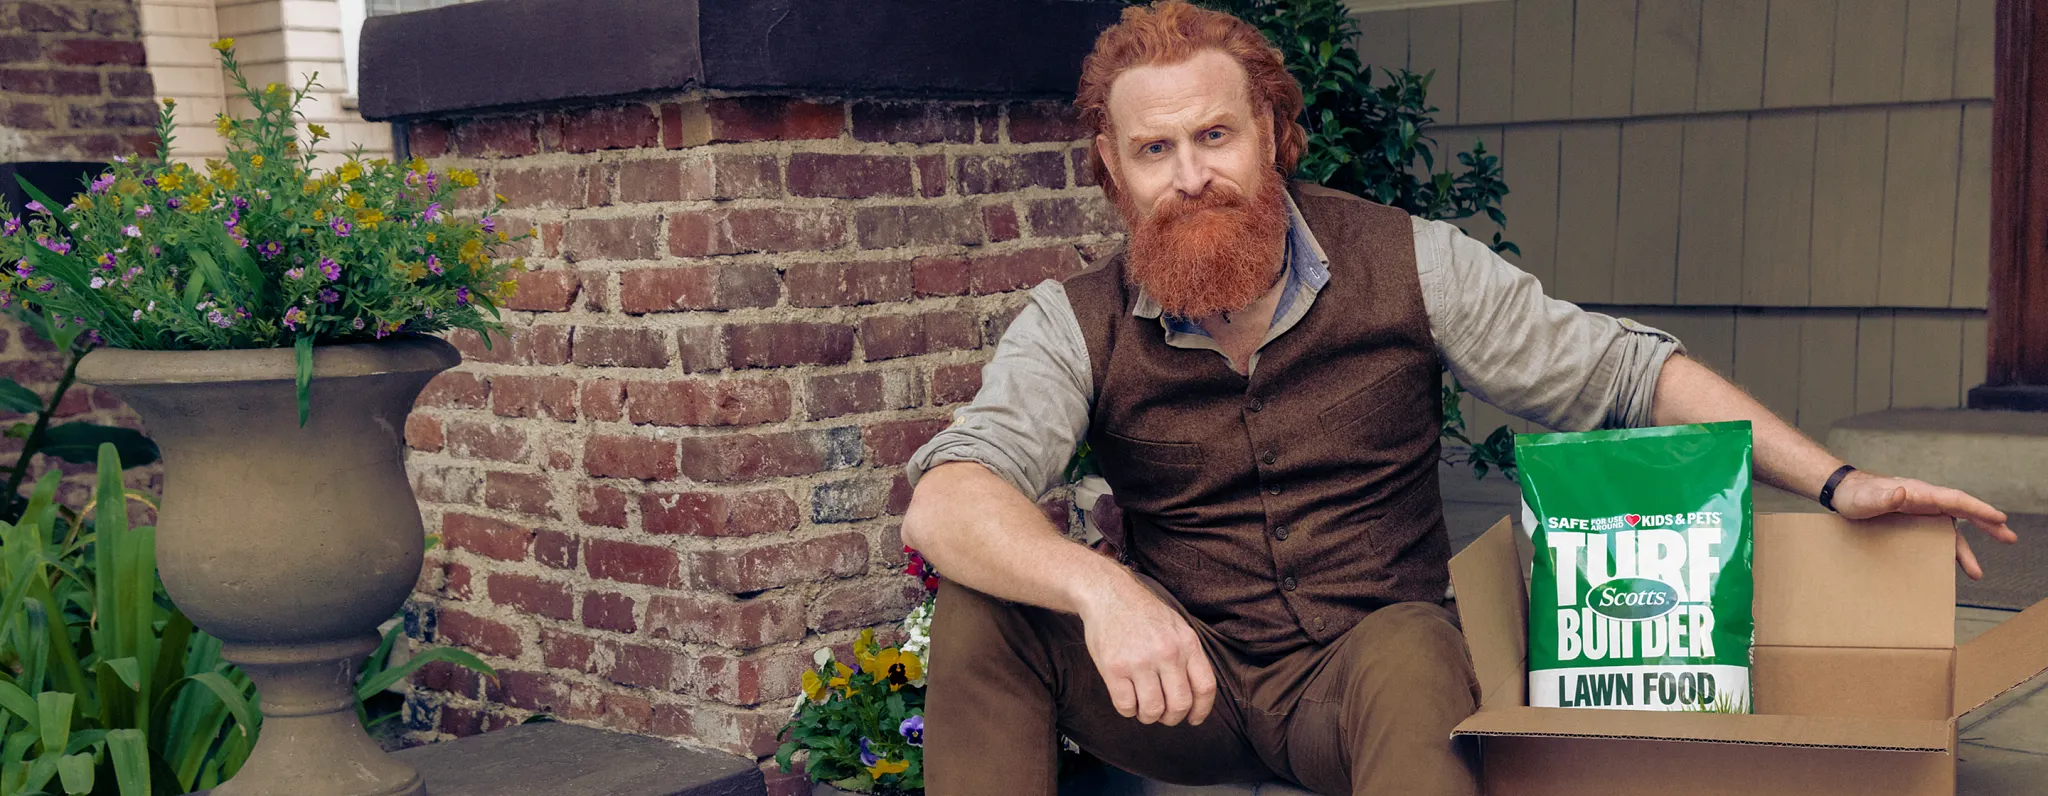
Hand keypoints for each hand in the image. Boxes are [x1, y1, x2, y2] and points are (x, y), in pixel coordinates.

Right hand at [1075, 577, 1216, 726]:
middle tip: (1163, 716)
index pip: (1205, 687)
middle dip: (1172, 718)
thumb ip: (1189, 656)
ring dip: (1148, 716)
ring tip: (1143, 707)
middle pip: (1180, 704)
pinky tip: (1127, 698)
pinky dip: (1128, 710)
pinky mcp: (1114, 668)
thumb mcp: (1177, 627)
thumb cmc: (1143, 613)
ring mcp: (1139, 661)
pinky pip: (1126, 706)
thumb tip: (1196, 694)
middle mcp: (1167, 653)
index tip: (1193, 719)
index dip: (1201, 710)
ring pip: (1152, 710)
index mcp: (1187, 643)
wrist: (1108, 594)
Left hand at [1830, 470, 2017, 579]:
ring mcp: (1922, 511)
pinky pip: (1936, 536)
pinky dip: (1946, 550)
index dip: (1978, 509)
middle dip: (1987, 524)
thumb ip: (1884, 497)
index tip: (1999, 517)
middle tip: (2009, 537)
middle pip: (1963, 512)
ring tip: (1977, 572)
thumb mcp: (1866, 499)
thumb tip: (1904, 493)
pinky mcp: (1915, 521)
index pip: (1956, 500)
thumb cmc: (1855, 495)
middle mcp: (1926, 500)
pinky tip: (1951, 567)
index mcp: (1920, 493)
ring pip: (1951, 529)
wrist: (1843, 495)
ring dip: (1965, 548)